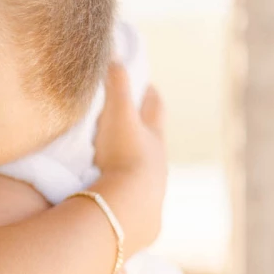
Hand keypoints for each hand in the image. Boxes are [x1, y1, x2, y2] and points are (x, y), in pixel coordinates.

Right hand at [91, 62, 166, 252]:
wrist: (124, 210)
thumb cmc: (122, 157)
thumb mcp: (116, 115)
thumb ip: (115, 84)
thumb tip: (115, 53)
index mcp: (153, 138)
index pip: (154, 107)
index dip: (149, 94)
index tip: (145, 84)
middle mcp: (158, 165)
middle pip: (156, 141)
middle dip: (148, 130)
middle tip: (137, 123)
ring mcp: (153, 193)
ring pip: (149, 173)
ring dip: (138, 167)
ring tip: (123, 165)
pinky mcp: (143, 220)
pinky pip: (138, 203)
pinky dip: (129, 196)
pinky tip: (119, 202)